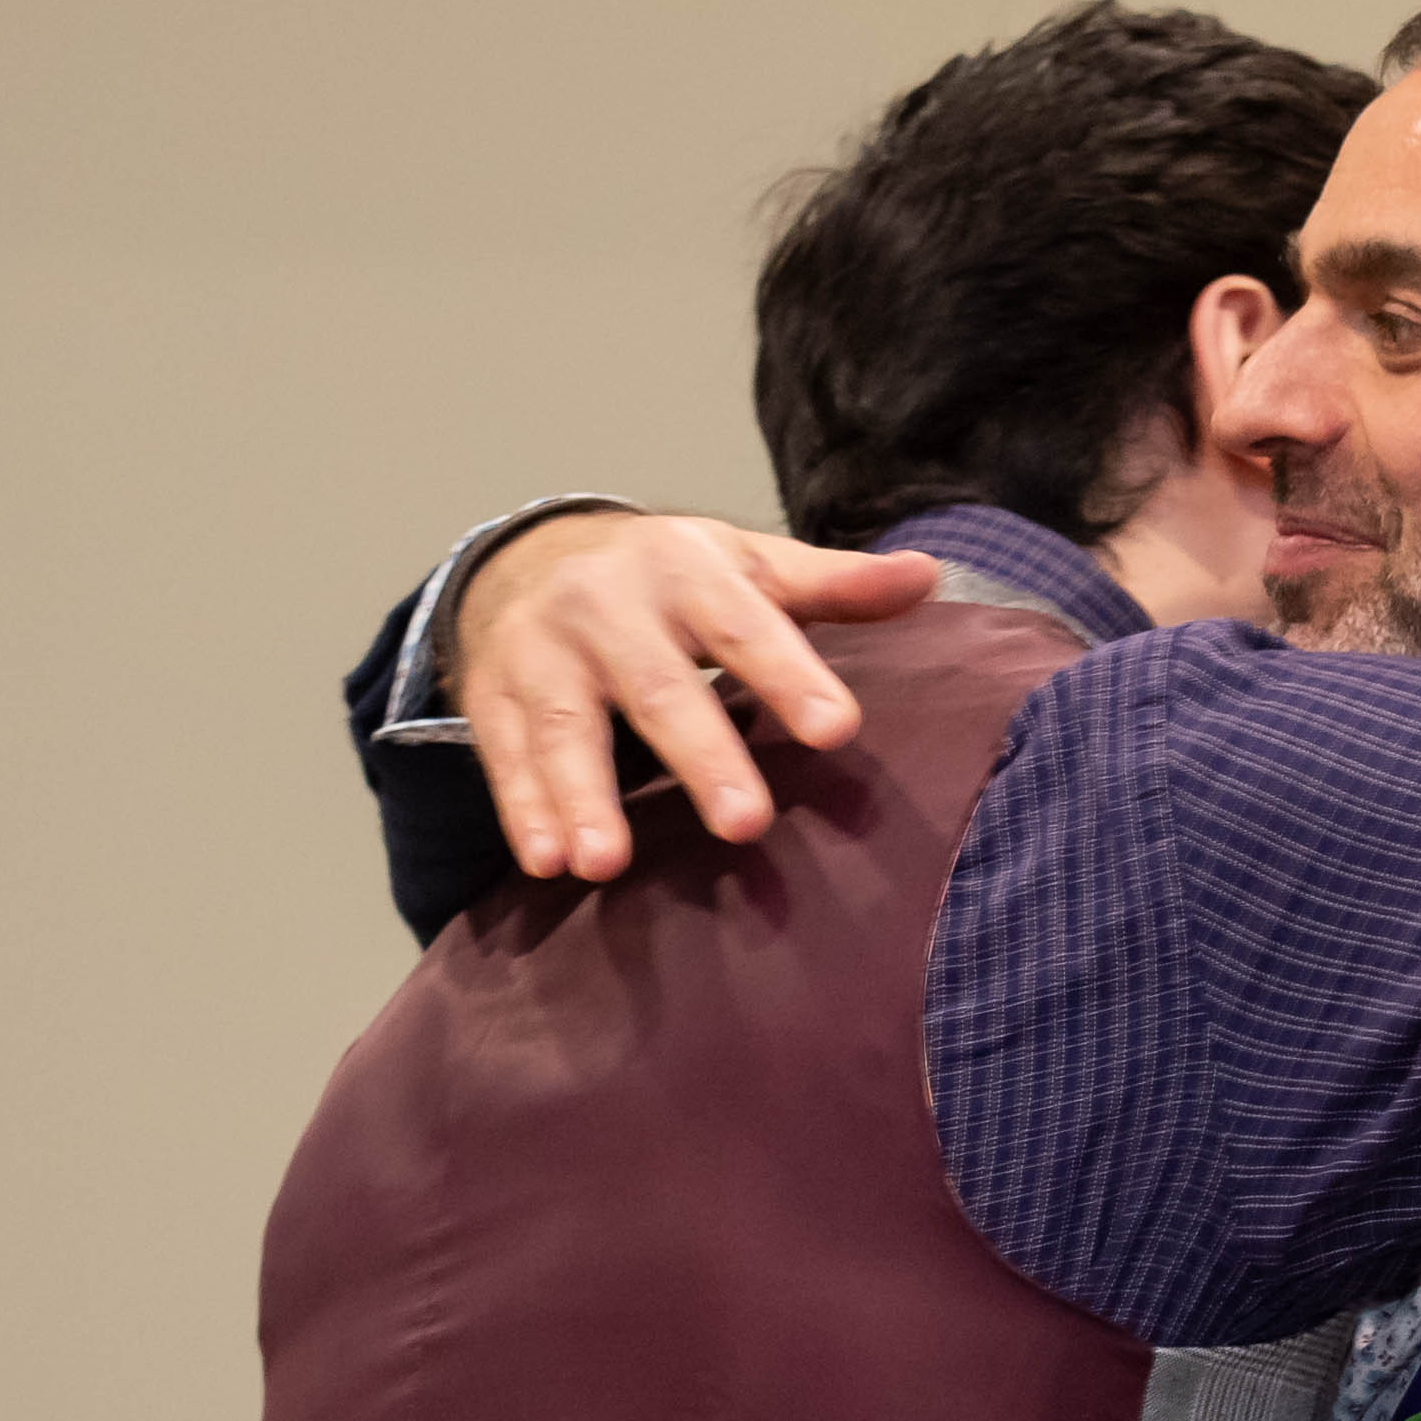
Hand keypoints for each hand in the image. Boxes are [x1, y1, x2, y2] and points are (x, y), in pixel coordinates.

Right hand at [449, 515, 934, 880]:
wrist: (528, 556)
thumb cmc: (668, 577)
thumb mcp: (746, 563)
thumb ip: (832, 584)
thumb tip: (929, 578)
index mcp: (687, 570)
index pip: (745, 625)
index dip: (790, 675)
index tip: (836, 730)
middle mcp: (609, 607)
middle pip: (658, 687)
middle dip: (700, 756)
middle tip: (746, 823)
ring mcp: (543, 652)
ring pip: (565, 727)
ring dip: (584, 796)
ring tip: (606, 864)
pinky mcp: (492, 694)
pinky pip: (504, 755)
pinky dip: (524, 810)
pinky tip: (548, 863)